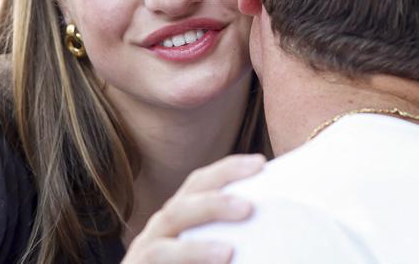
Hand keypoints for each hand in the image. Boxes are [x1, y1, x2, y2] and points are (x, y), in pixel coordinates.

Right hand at [122, 153, 265, 263]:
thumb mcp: (211, 252)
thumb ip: (228, 242)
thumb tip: (273, 231)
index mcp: (179, 219)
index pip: (199, 185)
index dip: (226, 170)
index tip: (260, 164)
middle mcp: (159, 231)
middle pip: (183, 203)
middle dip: (214, 200)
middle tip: (249, 206)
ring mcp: (145, 253)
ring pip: (165, 239)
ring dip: (195, 247)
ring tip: (228, 254)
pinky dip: (186, 262)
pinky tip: (217, 263)